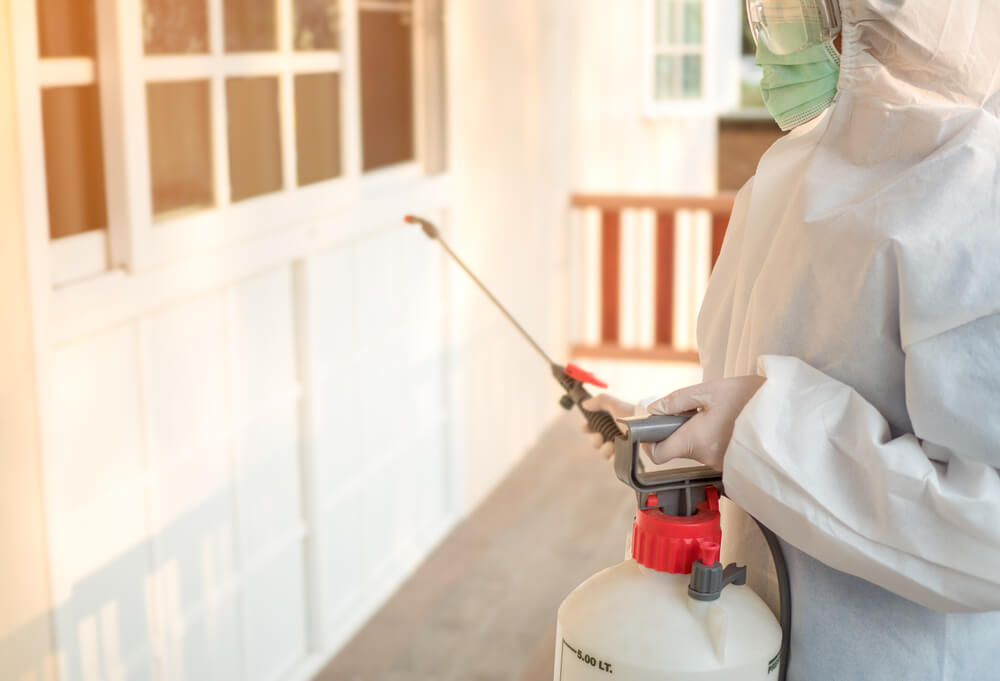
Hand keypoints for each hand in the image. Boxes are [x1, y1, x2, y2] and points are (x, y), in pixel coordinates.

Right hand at [579, 393, 633, 458]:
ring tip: (611, 445)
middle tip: (599, 437)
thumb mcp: (614, 404)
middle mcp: (614, 434)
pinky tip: (616, 455)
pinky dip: (613, 459)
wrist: (647, 425)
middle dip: (594, 441)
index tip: (585, 428)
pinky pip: (615, 462)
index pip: (593, 428)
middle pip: (596, 443)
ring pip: (604, 453)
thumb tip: (585, 404)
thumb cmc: (632, 413)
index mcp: (610, 423)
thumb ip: (599, 401)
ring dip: (604, 450)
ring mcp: (621, 446)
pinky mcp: (627, 456)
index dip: (587, 429)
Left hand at [645, 376, 765, 470]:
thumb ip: (677, 401)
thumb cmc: (750, 398)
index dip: (652, 440)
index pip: (657, 455)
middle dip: (682, 430)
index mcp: (694, 440)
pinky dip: (716, 440)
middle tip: (700, 410)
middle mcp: (706, 459)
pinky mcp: (735, 467)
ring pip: (698, 450)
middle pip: (679, 449)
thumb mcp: (710, 391)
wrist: (787, 412)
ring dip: (701, 434)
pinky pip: (715, 454)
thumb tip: (653, 410)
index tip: (658, 426)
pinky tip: (731, 425)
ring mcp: (722, 466)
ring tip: (721, 415)